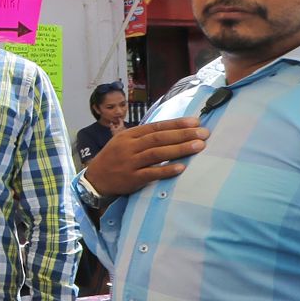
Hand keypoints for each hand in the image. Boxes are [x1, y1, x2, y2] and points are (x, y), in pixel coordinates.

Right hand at [83, 118, 206, 197]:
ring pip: (157, 153)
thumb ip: (144, 136)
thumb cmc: (114, 158)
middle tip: (204, 133)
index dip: (176, 124)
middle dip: (183, 135)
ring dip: (179, 149)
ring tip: (199, 146)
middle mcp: (129, 147)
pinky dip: (166, 170)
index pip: (156, 127)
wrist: (95, 178)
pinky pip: (151, 173)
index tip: (195, 122)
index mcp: (129, 135)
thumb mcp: (123, 141)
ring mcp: (130, 162)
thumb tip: (171, 129)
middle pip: (159, 138)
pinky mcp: (132, 178)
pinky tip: (181, 168)